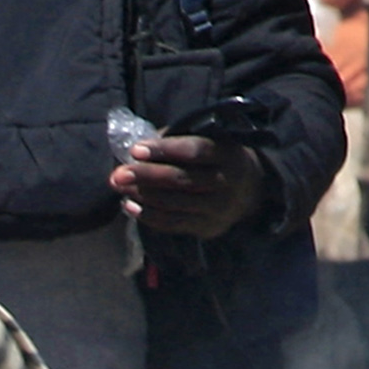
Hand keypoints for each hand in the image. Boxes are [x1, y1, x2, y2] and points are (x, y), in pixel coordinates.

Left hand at [113, 133, 263, 236]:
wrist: (249, 192)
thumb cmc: (216, 160)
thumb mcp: (208, 141)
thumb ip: (177, 141)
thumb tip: (137, 151)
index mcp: (227, 154)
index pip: (195, 150)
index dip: (165, 150)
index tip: (136, 150)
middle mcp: (226, 182)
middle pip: (181, 179)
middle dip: (146, 176)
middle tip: (118, 174)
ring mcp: (219, 208)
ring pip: (174, 202)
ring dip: (142, 195)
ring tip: (120, 186)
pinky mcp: (208, 227)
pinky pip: (173, 223)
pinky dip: (148, 215)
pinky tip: (129, 206)